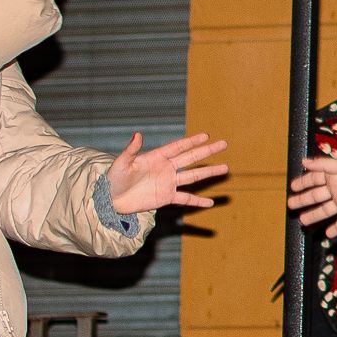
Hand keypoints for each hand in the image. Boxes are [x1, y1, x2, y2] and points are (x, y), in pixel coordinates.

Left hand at [105, 131, 228, 214]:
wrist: (111, 199)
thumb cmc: (114, 178)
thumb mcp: (121, 163)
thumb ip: (131, 150)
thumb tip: (137, 134)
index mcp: (156, 157)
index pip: (178, 147)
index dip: (192, 141)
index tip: (206, 135)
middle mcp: (166, 168)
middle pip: (191, 158)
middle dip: (207, 151)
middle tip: (223, 144)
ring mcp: (168, 183)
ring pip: (193, 176)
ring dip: (208, 172)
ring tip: (224, 168)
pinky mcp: (166, 197)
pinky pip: (185, 198)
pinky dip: (197, 201)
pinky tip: (210, 202)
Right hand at [288, 154, 336, 237]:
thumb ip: (323, 165)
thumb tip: (303, 161)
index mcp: (334, 175)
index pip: (314, 179)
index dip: (303, 182)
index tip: (292, 187)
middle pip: (317, 195)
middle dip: (304, 199)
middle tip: (291, 204)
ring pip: (325, 210)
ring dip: (314, 215)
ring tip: (302, 220)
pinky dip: (335, 229)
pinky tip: (327, 234)